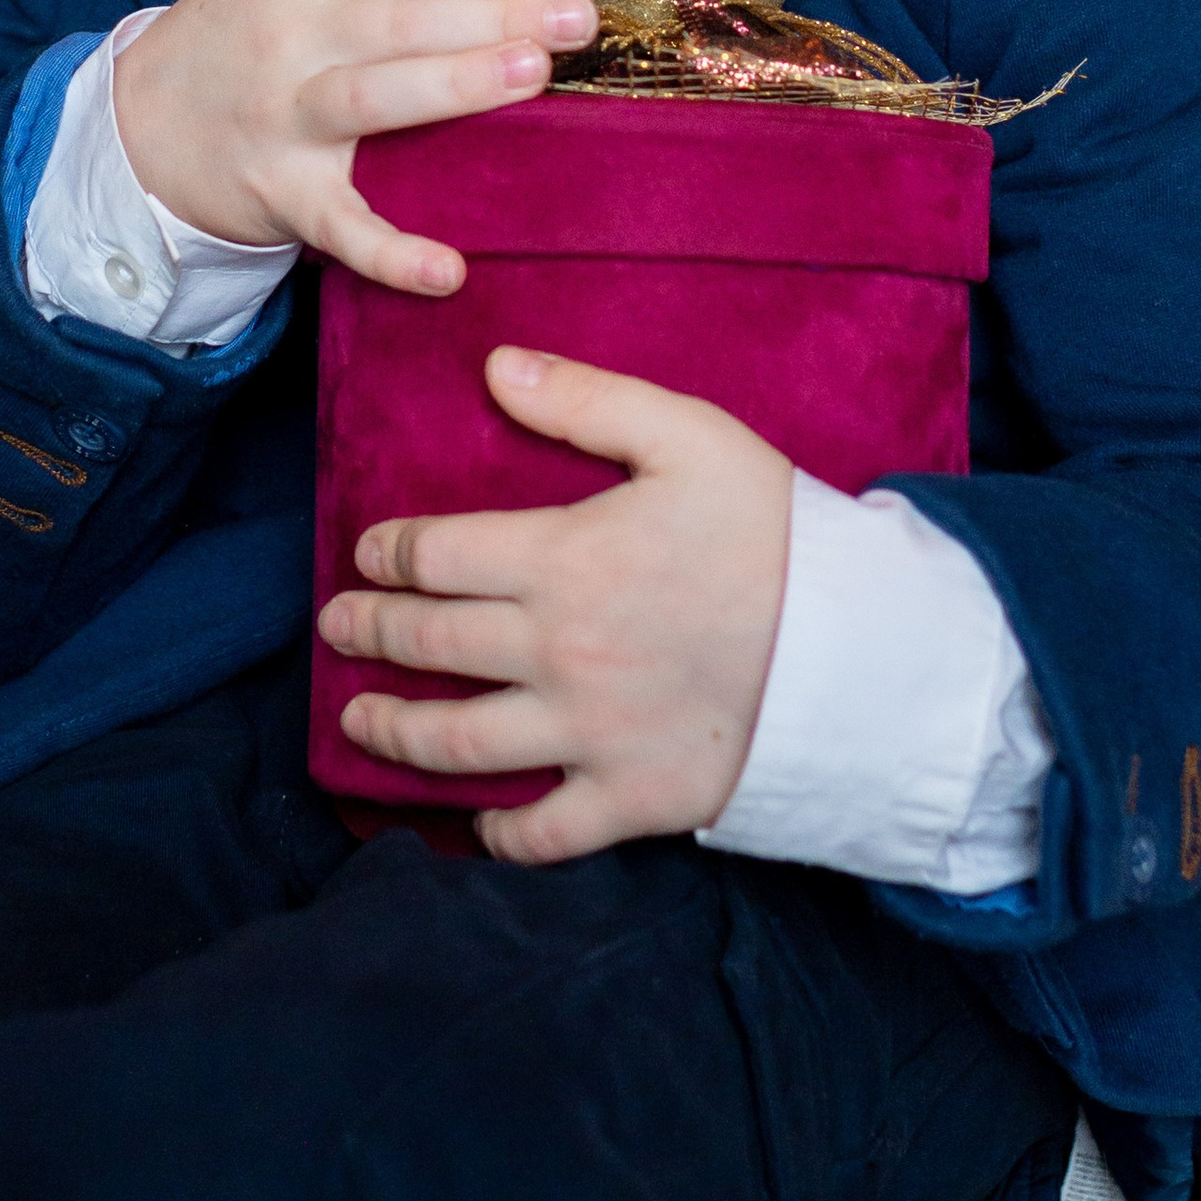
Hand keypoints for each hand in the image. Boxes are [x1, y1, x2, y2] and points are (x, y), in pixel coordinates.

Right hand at [110, 0, 596, 296]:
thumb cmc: (240, 32)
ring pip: (373, 99)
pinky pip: (339, 225)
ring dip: (453, 86)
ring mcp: (283, 118)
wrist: (137, 122)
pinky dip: (390, 251)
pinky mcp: (280, 195)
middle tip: (578, 15)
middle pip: (401, 20)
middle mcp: (291, 37)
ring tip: (533, 74)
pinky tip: (451, 269)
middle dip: (493, 13)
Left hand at [316, 347, 792, 861]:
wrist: (864, 650)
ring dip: (393, 730)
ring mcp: (588, 734)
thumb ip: (588, 399)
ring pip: (458, 742)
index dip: (386, 553)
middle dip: (367, 631)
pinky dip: (498, 835)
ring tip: (357, 719)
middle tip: (336, 626)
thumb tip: (496, 365)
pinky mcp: (630, 800)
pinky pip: (544, 833)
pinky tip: (474, 823)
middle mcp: (556, 652)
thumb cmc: (777, 533)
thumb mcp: (690, 435)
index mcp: (562, 559)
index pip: (435, 555)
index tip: (366, 553)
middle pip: (429, 643)